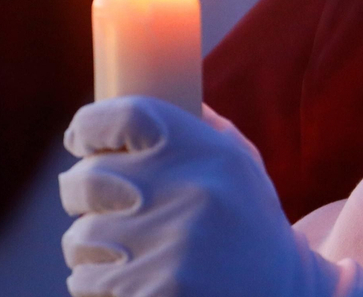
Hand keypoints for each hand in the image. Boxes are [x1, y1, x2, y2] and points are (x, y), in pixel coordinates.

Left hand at [59, 96, 362, 296]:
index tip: (80, 140)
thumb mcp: (237, 163)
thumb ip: (196, 126)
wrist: (282, 293)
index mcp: (206, 151)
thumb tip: (144, 86)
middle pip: (86, 179)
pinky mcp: (153, 292)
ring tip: (127, 252)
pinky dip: (99, 284)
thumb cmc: (249, 222)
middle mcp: (187, 193)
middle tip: (98, 204)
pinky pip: (86, 282)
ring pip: (80, 238)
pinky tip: (135, 283)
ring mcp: (168, 248)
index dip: (88, 126)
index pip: (122, 116)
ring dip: (91, 247)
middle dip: (81, 194)